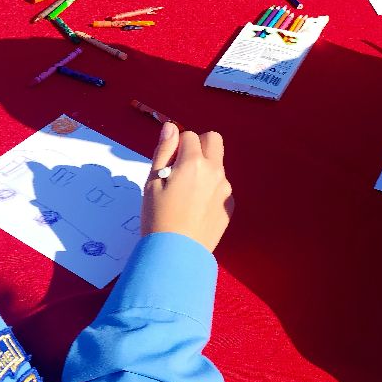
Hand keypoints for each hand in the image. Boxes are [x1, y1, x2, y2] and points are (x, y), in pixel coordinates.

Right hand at [142, 122, 232, 251]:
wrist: (176, 254)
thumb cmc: (158, 217)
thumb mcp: (152, 182)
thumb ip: (164, 150)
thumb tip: (171, 127)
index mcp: (194, 162)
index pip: (189, 135)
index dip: (176, 146)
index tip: (168, 165)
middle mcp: (214, 171)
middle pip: (213, 140)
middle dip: (199, 145)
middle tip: (182, 166)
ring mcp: (225, 189)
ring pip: (217, 165)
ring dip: (204, 169)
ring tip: (186, 194)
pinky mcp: (229, 206)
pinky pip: (221, 187)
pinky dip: (210, 190)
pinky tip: (195, 209)